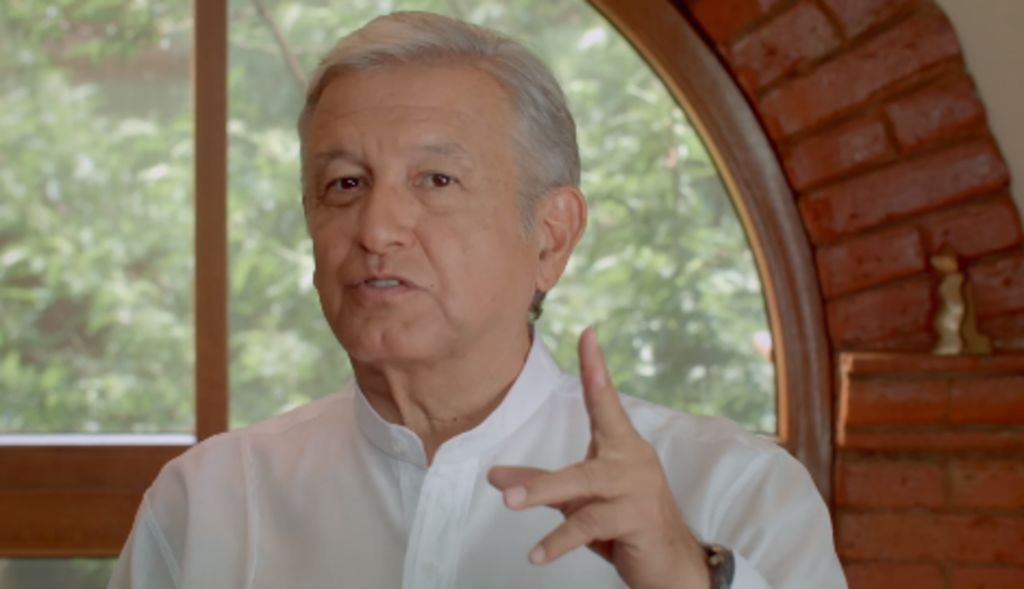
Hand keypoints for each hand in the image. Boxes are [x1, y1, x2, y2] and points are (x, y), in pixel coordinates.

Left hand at [488, 327, 709, 588]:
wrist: (673, 564)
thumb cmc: (625, 523)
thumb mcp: (579, 500)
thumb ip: (541, 484)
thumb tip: (495, 478)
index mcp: (622, 446)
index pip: (606, 400)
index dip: (595, 366)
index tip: (587, 334)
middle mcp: (633, 461)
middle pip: (585, 454)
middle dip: (546, 461)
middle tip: (508, 471)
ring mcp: (638, 490)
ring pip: (583, 486)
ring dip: (544, 493)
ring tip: (509, 502)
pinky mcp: (639, 519)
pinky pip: (592, 524)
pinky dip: (560, 540)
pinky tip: (537, 553)